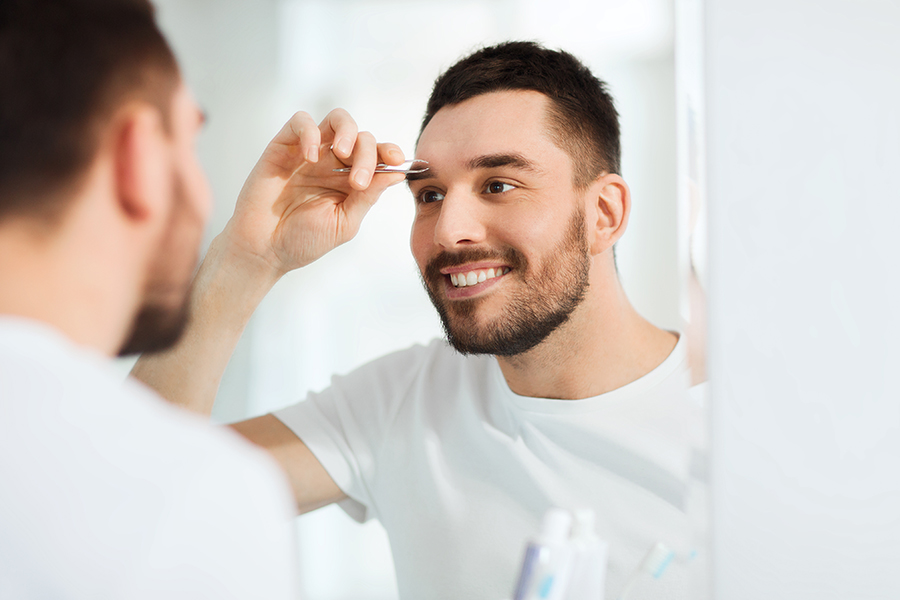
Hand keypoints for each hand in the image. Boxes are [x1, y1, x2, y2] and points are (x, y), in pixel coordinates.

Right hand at [223, 108, 405, 278]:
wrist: (264, 250)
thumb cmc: (303, 240)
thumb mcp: (344, 222)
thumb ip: (368, 196)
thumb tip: (397, 173)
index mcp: (352, 181)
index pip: (379, 156)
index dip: (391, 152)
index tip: (397, 161)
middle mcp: (334, 163)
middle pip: (363, 137)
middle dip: (368, 154)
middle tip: (358, 181)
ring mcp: (310, 153)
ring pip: (337, 120)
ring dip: (347, 131)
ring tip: (343, 153)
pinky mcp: (284, 147)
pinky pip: (300, 122)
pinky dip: (309, 132)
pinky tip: (310, 157)